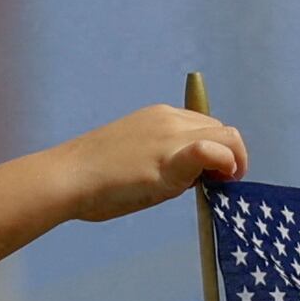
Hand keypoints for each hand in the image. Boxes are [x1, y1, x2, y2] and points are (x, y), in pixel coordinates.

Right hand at [46, 105, 246, 222]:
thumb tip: (189, 177)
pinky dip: (226, 162)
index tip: (207, 175)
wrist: (66, 178)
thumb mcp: (133, 155)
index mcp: (158, 115)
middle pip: (222, 130)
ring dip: (233, 161)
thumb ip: (162, 157)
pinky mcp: (170, 159)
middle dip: (229, 156)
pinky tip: (219, 181)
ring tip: (220, 185)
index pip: (205, 125)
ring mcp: (170, 137)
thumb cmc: (91, 177)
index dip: (214, 149)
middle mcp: (169, 119)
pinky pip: (212, 150)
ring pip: (228, 137)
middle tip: (216, 184)